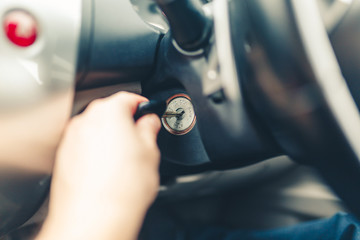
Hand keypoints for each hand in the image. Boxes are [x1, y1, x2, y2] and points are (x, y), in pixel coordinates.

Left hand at [37, 92, 160, 239]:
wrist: (94, 216)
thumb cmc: (122, 187)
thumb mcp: (150, 151)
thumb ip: (149, 129)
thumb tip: (149, 122)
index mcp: (109, 112)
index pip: (128, 97)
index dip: (142, 104)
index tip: (148, 113)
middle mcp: (86, 120)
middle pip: (110, 111)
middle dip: (126, 121)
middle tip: (140, 138)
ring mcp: (72, 138)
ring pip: (96, 129)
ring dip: (110, 136)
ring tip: (124, 159)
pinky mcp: (64, 156)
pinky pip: (84, 145)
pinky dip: (96, 150)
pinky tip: (108, 169)